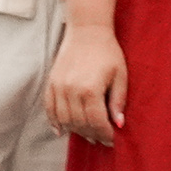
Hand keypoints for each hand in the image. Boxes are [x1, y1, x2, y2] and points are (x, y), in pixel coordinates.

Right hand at [47, 25, 128, 145]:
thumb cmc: (108, 52)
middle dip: (92, 134)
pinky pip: (49, 109)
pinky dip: (54, 122)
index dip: (105, 134)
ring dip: (76, 130)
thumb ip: (118, 100)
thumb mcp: (120, 75)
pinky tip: (62, 130)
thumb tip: (119, 124)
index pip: (96, 122)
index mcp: (90, 89)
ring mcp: (58, 87)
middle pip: (80, 123)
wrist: (87, 30)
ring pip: (64, 120)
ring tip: (87, 134)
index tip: (112, 140)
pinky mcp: (51, 83)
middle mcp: (71, 90)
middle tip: (101, 139)